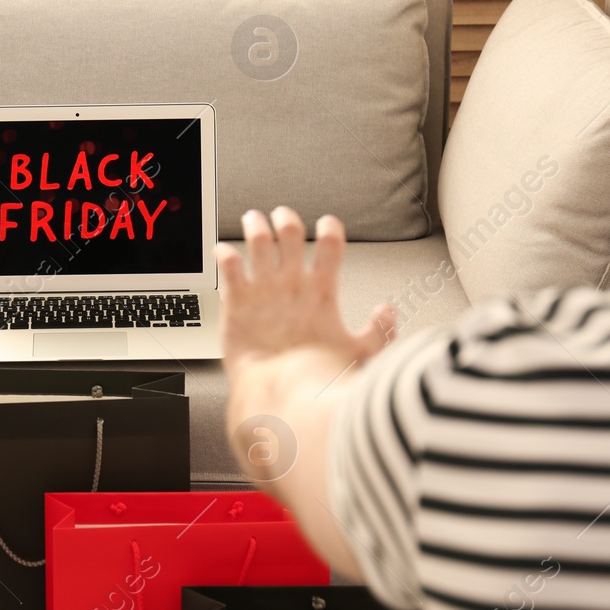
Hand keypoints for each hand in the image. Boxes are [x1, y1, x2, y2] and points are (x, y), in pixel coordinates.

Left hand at [217, 207, 395, 373]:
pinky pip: (228, 265)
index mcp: (321, 292)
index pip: (331, 245)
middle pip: (290, 233)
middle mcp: (292, 284)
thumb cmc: (316, 378)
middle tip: (283, 216)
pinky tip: (222, 250)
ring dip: (255, 226)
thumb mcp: (360, 355)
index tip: (327, 224)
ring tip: (252, 220)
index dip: (330, 228)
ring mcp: (264, 289)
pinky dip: (224, 253)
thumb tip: (388, 312)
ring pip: (258, 240)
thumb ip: (379, 332)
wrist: (280, 393)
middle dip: (286, 219)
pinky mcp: (237, 300)